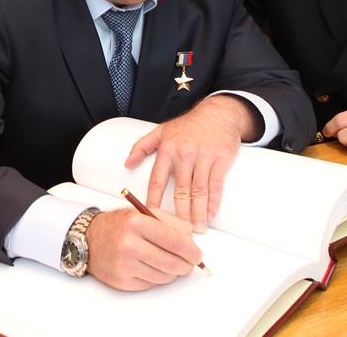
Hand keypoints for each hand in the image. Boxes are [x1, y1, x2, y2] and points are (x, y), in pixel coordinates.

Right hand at [84, 207, 201, 290]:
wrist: (88, 240)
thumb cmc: (117, 225)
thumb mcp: (142, 214)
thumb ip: (169, 223)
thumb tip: (190, 239)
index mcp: (136, 223)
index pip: (175, 241)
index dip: (191, 251)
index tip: (197, 255)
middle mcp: (129, 244)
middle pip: (172, 263)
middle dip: (186, 265)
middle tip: (189, 264)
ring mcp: (125, 265)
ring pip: (164, 276)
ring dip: (172, 273)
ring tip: (170, 264)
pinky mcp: (122, 281)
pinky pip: (151, 284)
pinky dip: (157, 278)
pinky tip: (152, 268)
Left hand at [124, 95, 256, 231]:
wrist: (217, 113)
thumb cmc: (188, 126)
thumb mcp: (161, 131)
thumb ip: (141, 147)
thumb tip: (126, 164)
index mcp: (167, 150)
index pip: (157, 180)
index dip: (153, 200)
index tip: (151, 218)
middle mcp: (184, 155)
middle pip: (180, 190)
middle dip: (179, 214)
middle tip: (178, 234)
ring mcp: (203, 158)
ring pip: (198, 191)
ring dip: (197, 213)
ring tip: (196, 230)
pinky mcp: (220, 160)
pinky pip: (215, 185)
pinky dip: (213, 202)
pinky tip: (210, 215)